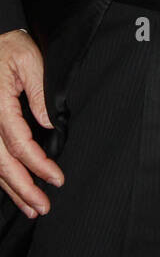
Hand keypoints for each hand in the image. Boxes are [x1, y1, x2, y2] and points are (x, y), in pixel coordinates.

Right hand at [0, 28, 62, 216]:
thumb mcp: (29, 61)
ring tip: (32, 208)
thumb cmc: (10, 48)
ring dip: (12, 189)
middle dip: (22, 188)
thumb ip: (39, 93)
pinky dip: (3, 178)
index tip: (57, 178)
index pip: (17, 142)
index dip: (37, 163)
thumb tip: (49, 124)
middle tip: (43, 206)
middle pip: (1, 162)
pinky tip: (16, 191)